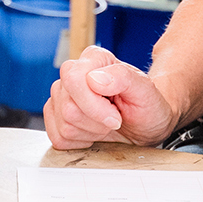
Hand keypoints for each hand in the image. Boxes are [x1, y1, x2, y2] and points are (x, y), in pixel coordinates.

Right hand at [44, 46, 179, 149]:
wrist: (146, 126)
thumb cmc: (147, 106)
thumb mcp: (146, 91)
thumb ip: (123, 77)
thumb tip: (94, 79)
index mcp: (94, 59)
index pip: (73, 79)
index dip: (93, 105)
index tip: (115, 116)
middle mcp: (73, 74)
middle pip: (68, 108)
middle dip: (96, 123)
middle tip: (115, 120)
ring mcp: (61, 96)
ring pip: (64, 125)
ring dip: (90, 133)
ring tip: (105, 125)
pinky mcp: (55, 117)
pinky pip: (58, 138)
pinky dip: (80, 142)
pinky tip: (93, 132)